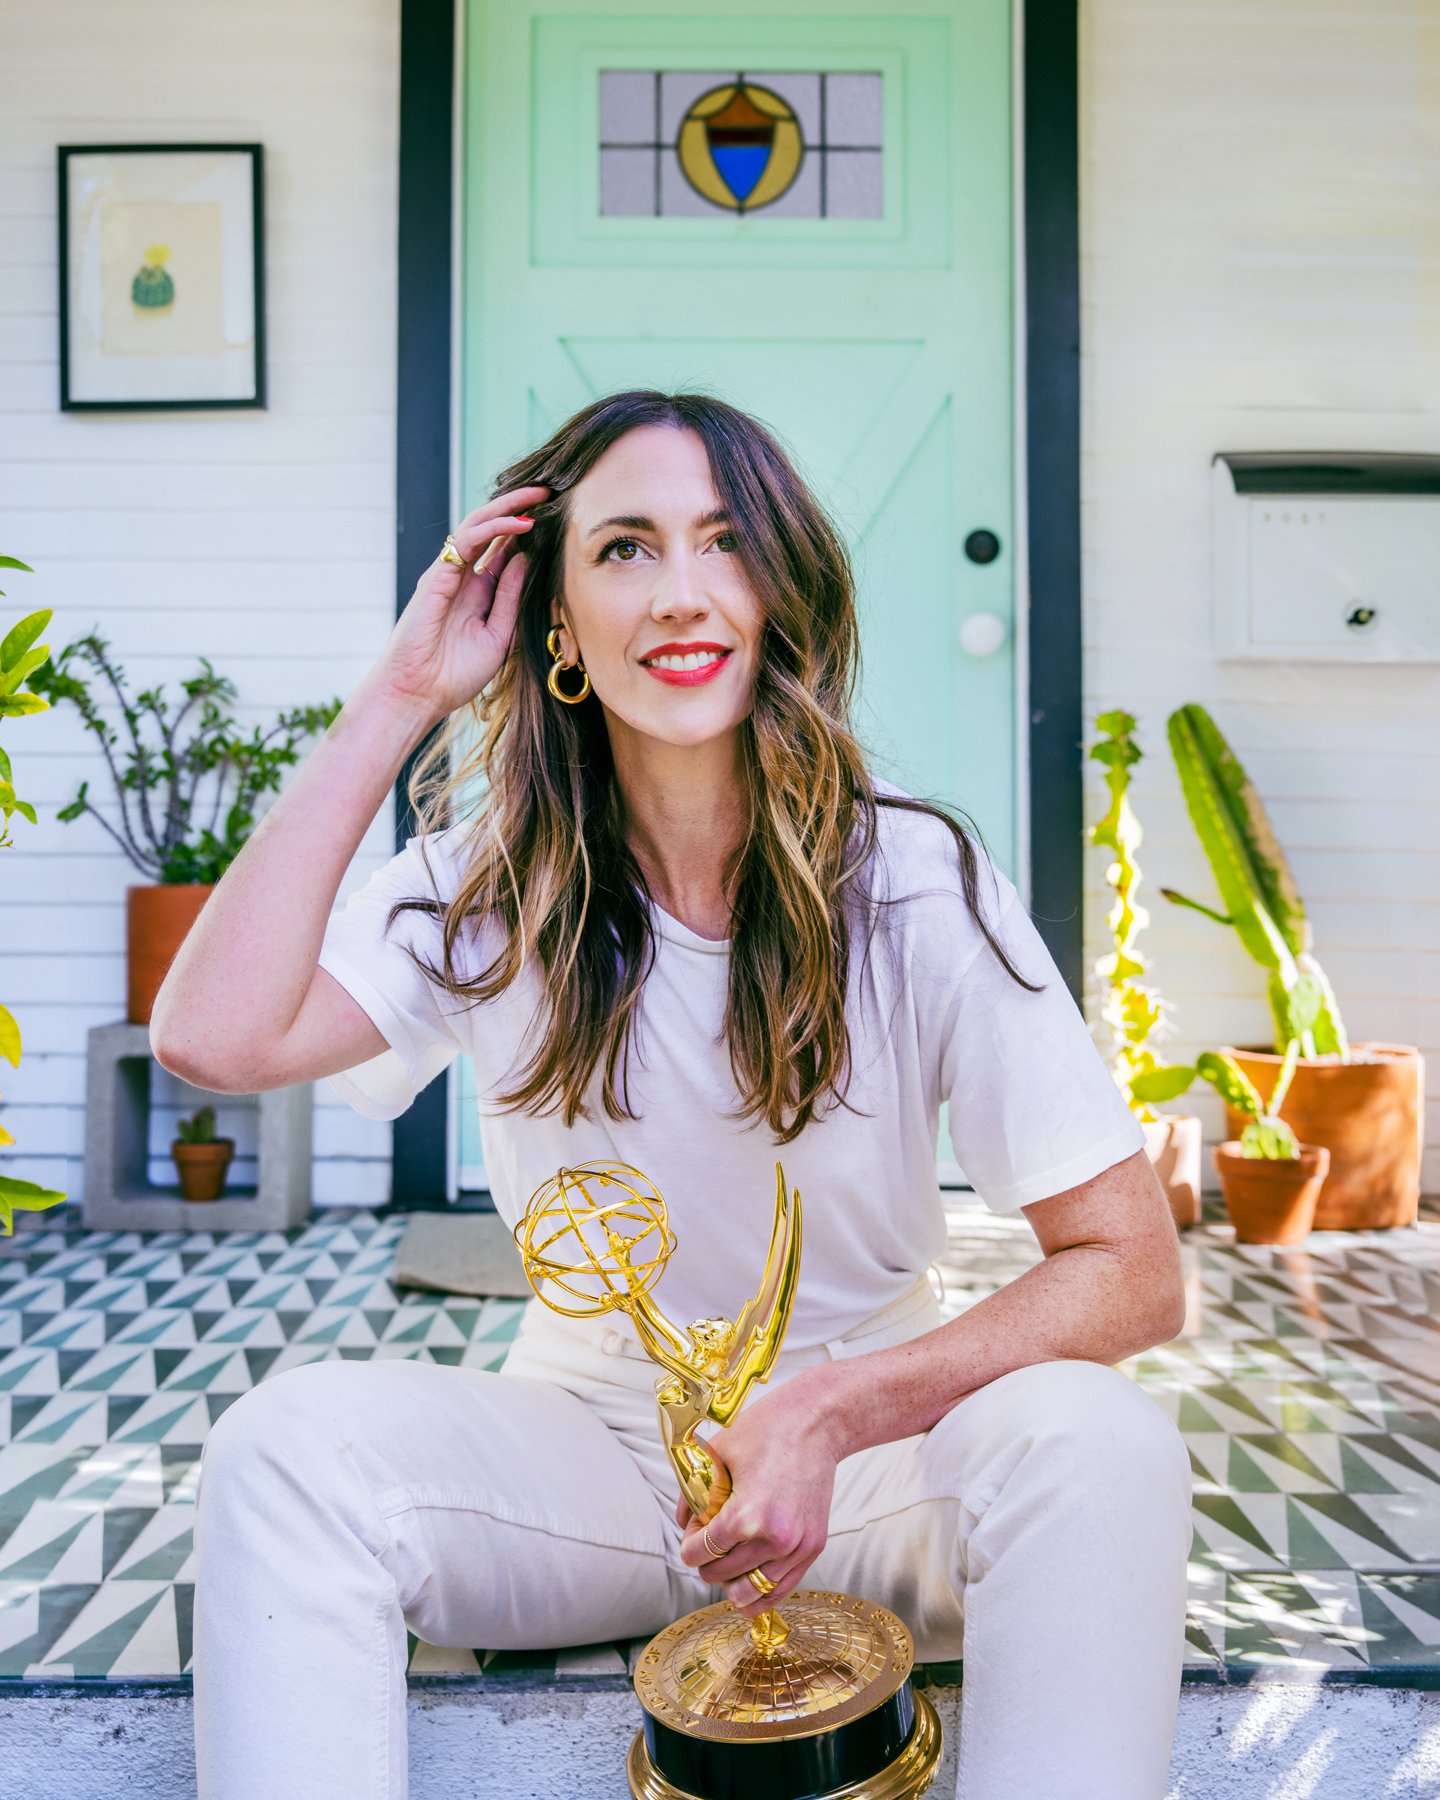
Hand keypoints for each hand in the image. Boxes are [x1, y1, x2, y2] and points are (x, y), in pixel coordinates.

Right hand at [370, 484, 551, 722]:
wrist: (418, 695)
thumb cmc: (453, 675)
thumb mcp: (498, 636)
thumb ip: (511, 598)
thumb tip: (526, 560)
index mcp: (477, 592)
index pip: (503, 550)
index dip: (527, 533)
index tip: (556, 519)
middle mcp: (463, 578)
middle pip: (491, 530)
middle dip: (519, 508)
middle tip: (550, 493)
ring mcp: (448, 574)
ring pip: (478, 526)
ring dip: (509, 508)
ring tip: (539, 496)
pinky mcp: (437, 577)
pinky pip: (467, 542)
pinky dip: (495, 528)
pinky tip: (522, 524)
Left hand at [673, 1364, 843, 1618]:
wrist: (818, 1422)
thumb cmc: (768, 1431)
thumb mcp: (720, 1454)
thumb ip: (694, 1492)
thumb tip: (683, 1522)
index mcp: (746, 1515)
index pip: (700, 1554)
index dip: (688, 1545)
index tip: (693, 1531)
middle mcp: (774, 1539)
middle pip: (722, 1576)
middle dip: (706, 1561)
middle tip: (709, 1538)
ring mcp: (797, 1547)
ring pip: (751, 1593)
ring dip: (732, 1581)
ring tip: (728, 1560)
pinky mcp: (813, 1547)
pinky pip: (781, 1589)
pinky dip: (760, 1592)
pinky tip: (747, 1582)